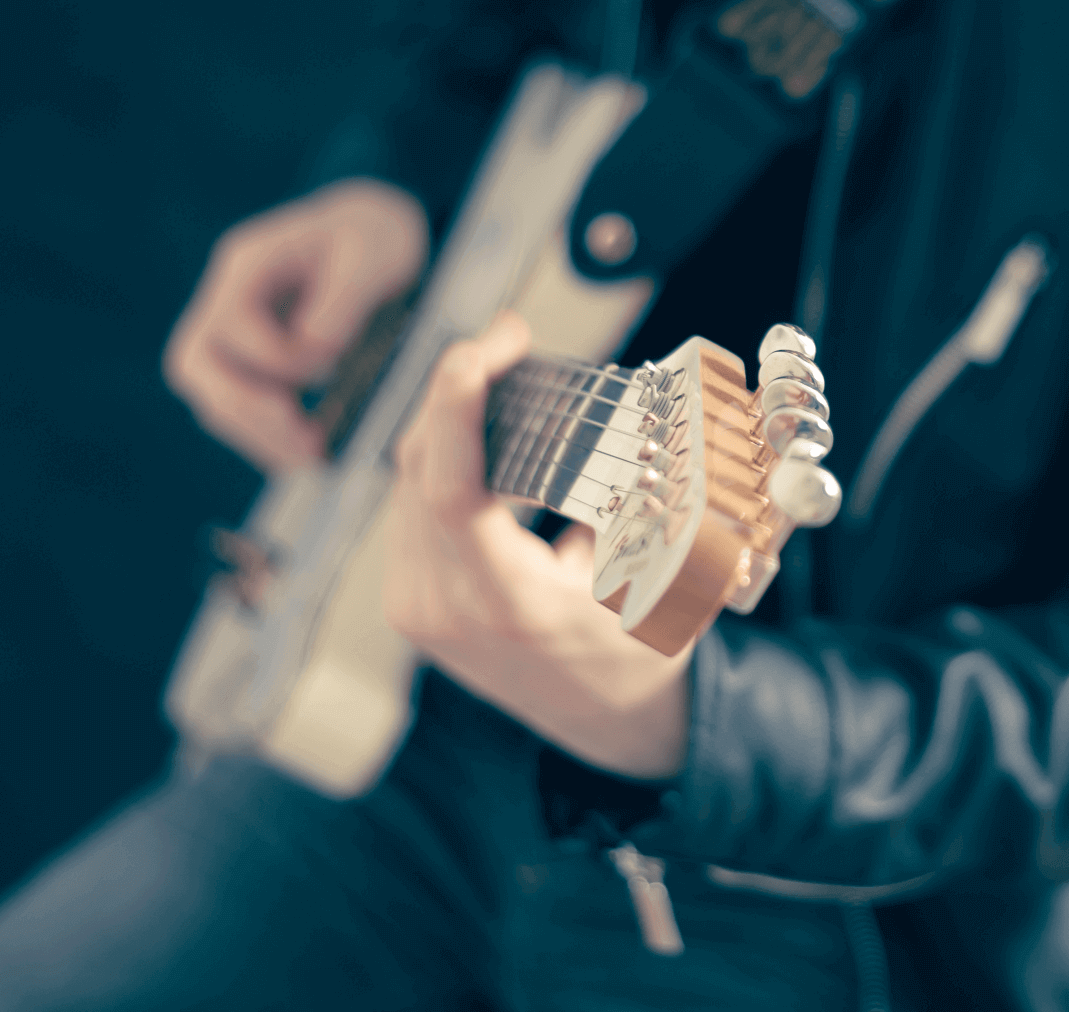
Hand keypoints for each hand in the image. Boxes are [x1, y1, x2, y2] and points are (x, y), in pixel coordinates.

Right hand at [164, 179, 426, 471]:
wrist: (376, 230)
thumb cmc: (375, 234)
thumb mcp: (373, 252)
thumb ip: (342, 299)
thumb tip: (314, 350)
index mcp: (248, 263)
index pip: (232, 324)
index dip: (278, 357)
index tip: (331, 366)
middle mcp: (227, 298)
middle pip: (195, 365)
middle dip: (246, 411)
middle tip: (303, 442)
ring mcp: (232, 331)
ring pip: (210, 394)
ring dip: (255, 434)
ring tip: (311, 458)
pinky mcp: (251, 360)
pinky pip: (237, 406)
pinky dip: (266, 435)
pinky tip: (308, 451)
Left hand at [382, 312, 691, 780]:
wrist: (610, 725)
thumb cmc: (642, 650)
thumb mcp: (660, 576)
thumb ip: (642, 503)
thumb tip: (633, 414)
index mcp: (509, 602)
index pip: (450, 487)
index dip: (456, 402)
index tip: (486, 346)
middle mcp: (447, 608)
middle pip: (422, 467)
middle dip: (459, 390)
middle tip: (509, 342)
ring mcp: (417, 609)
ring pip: (409, 481)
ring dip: (448, 421)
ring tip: (502, 378)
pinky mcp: (409, 603)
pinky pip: (409, 508)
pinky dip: (442, 460)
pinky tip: (484, 435)